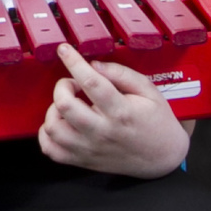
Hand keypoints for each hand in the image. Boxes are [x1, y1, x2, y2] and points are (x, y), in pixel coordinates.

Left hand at [37, 43, 190, 177]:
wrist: (163, 157)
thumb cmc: (156, 122)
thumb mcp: (148, 90)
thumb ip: (121, 74)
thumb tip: (94, 65)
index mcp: (121, 112)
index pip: (91, 82)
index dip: (74, 62)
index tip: (65, 50)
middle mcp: (103, 132)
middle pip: (65, 105)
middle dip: (63, 86)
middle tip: (74, 85)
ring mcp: (90, 149)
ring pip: (53, 128)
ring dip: (53, 109)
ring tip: (68, 105)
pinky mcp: (82, 161)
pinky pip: (51, 150)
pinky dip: (47, 134)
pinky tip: (61, 123)